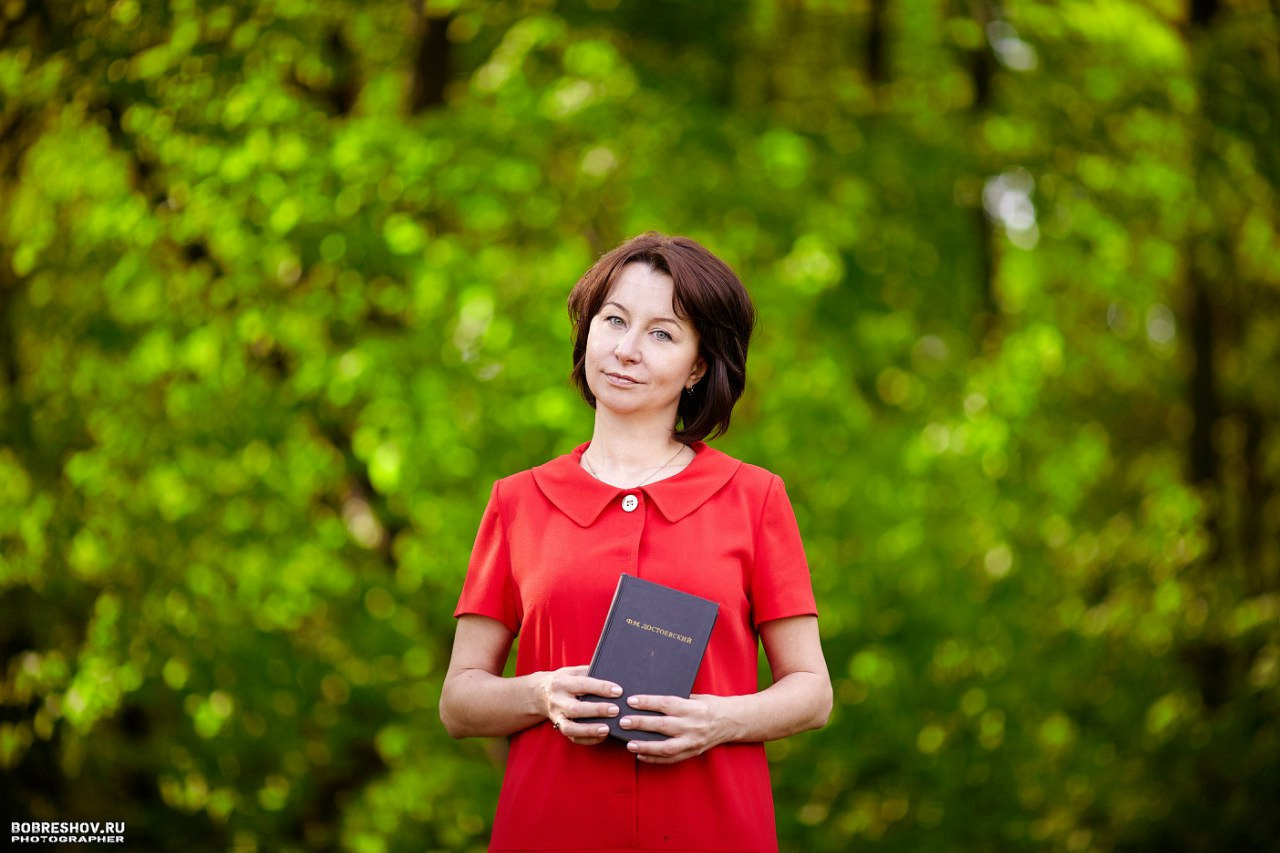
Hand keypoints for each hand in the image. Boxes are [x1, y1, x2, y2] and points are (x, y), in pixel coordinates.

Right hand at [540, 665, 622, 745]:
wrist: (540, 693)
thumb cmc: (565, 680)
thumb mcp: (573, 671)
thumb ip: (589, 673)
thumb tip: (613, 677)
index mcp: (561, 682)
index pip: (583, 684)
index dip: (601, 688)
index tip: (618, 691)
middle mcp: (557, 700)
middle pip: (576, 708)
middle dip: (597, 710)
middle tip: (616, 710)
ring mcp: (556, 716)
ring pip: (570, 728)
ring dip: (589, 730)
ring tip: (607, 729)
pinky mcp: (559, 727)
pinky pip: (573, 737)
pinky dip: (588, 739)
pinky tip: (602, 736)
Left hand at [619, 693, 736, 763]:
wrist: (732, 721)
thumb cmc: (710, 705)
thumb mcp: (695, 697)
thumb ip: (676, 701)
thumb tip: (649, 702)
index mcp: (693, 708)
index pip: (666, 704)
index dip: (647, 703)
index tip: (631, 701)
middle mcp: (693, 726)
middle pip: (663, 726)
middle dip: (641, 724)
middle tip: (623, 722)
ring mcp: (693, 742)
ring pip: (666, 747)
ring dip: (646, 746)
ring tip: (629, 744)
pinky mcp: (693, 753)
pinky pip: (671, 759)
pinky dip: (655, 759)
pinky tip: (641, 755)